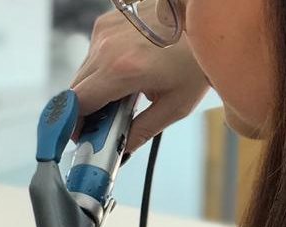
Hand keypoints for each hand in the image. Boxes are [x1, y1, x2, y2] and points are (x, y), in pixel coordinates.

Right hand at [72, 9, 209, 151]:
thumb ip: (142, 131)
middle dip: (87, 110)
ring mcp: (105, 31)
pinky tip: (127, 70)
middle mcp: (107, 47)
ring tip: (125, 92)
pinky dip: (103, 68)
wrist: (211, 16)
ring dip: (95, 88)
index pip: (77, 104)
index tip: (81, 135)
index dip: (74, 124)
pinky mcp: (108, 22)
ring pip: (83, 73)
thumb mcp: (176, 104)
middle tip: (108, 121)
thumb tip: (122, 150)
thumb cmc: (198, 57)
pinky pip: (93, 54)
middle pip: (76, 90)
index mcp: (122, 70)